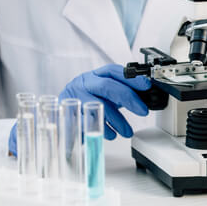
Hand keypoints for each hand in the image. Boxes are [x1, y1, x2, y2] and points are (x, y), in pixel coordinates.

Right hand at [8, 65, 150, 154]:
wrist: (60, 112)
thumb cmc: (87, 102)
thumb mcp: (104, 95)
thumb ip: (121, 94)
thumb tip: (145, 100)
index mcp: (96, 75)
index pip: (114, 71)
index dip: (131, 77)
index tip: (146, 86)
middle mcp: (84, 83)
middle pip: (107, 86)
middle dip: (128, 98)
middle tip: (142, 110)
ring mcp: (75, 96)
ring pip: (98, 104)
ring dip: (116, 119)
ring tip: (127, 131)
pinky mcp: (67, 112)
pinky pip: (86, 120)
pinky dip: (101, 128)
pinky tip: (111, 134)